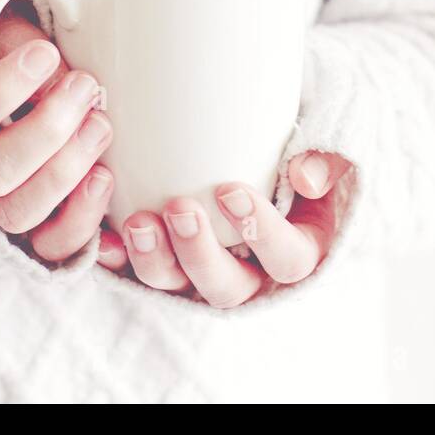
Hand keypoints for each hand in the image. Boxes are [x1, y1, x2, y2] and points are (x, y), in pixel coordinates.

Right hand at [0, 8, 113, 261]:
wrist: (24, 89)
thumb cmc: (15, 56)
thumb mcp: (7, 33)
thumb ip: (18, 42)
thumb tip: (56, 74)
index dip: (0, 90)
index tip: (44, 52)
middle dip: (47, 129)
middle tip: (86, 87)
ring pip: (18, 212)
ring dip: (67, 169)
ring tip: (100, 124)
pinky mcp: (35, 230)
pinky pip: (51, 244)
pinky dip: (82, 218)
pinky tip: (104, 176)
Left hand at [97, 151, 352, 308]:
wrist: (266, 146)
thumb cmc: (300, 147)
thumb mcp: (330, 148)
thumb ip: (328, 157)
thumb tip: (305, 176)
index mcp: (299, 249)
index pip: (287, 258)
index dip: (261, 233)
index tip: (231, 190)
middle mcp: (251, 273)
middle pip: (227, 287)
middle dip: (200, 254)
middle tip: (179, 208)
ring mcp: (205, 272)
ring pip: (179, 286)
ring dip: (156, 260)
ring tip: (138, 223)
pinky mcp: (169, 263)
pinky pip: (137, 273)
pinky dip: (118, 259)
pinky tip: (103, 240)